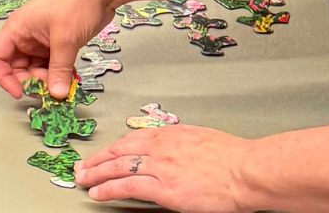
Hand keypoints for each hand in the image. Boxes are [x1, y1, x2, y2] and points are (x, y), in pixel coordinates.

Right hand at [0, 0, 112, 99]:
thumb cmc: (76, 3)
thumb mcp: (65, 39)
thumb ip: (59, 69)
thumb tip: (56, 95)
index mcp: (17, 28)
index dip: (3, 77)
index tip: (19, 93)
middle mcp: (25, 36)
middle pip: (16, 68)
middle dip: (30, 82)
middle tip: (50, 89)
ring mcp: (41, 41)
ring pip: (34, 70)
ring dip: (47, 81)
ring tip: (64, 83)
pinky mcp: (57, 45)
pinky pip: (51, 67)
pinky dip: (58, 76)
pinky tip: (70, 78)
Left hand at [74, 126, 253, 209]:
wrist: (246, 170)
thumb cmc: (234, 158)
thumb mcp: (202, 139)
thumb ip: (182, 143)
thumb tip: (173, 147)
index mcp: (170, 135)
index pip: (132, 139)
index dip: (113, 147)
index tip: (104, 152)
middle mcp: (160, 148)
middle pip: (119, 151)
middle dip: (98, 159)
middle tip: (82, 165)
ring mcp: (160, 168)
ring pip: (118, 167)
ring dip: (96, 173)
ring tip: (82, 179)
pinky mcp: (164, 189)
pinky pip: (127, 187)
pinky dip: (108, 189)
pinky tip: (97, 192)